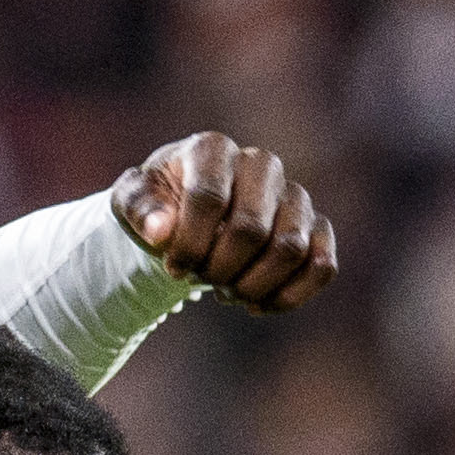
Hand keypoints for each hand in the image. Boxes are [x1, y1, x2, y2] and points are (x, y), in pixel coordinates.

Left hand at [113, 131, 340, 312]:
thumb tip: (160, 232)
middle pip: (252, 229)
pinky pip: (323, 265)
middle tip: (202, 279)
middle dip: (220, 269)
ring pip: (291, 249)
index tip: (173, 267)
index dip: (188, 244)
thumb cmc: (160, 206)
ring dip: (252, 286)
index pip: (208, 198)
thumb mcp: (131, 203)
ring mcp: (294, 196)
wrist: (189, 219)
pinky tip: (256, 306)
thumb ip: (138, 210)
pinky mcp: (316, 229)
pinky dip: (290, 296)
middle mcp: (262, 164)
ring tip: (226, 291)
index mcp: (213, 149)